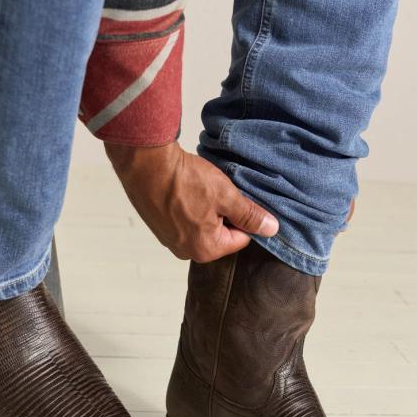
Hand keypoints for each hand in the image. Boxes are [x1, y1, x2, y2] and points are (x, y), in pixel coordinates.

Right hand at [105, 141, 278, 261]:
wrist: (145, 164)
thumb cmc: (185, 181)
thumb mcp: (226, 196)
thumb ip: (250, 215)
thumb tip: (271, 229)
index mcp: (206, 250)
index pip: (241, 238)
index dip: (243, 216)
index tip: (236, 198)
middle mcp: (186, 251)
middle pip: (220, 235)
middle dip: (223, 215)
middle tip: (217, 192)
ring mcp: (169, 240)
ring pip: (201, 226)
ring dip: (205, 210)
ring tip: (199, 189)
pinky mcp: (158, 227)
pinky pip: (183, 221)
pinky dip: (187, 207)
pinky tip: (185, 191)